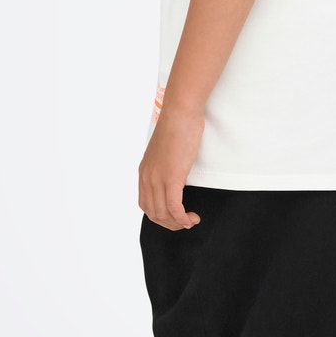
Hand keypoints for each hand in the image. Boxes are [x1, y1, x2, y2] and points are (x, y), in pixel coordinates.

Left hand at [139, 103, 203, 229]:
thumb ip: (166, 162)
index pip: (145, 204)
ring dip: (177, 223)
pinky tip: (191, 219)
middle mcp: (147, 177)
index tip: (176, 216)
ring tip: (191, 220)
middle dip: (169, 223)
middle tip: (185, 222)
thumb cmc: (178, 125)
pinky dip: (182, 218)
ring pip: (162, 214)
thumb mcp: (166, 149)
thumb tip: (175, 169)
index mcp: (144, 171)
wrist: (180, 112)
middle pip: (152, 213)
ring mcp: (157, 179)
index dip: (160, 215)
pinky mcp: (171, 178)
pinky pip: (174, 208)